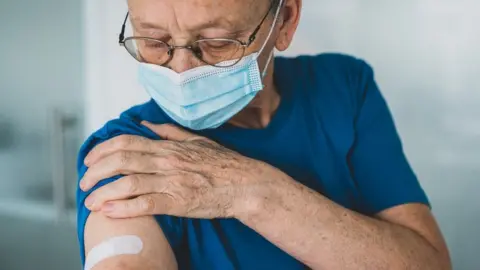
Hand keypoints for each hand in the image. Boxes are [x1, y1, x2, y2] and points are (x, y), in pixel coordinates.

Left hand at [80, 122, 279, 218]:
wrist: (245, 184)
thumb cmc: (223, 163)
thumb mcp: (197, 141)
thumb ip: (169, 132)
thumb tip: (146, 124)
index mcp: (169, 147)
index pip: (127, 142)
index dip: (103, 150)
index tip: (90, 159)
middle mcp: (167, 161)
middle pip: (121, 161)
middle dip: (96, 171)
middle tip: (84, 182)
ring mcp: (172, 182)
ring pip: (129, 183)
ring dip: (104, 192)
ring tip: (90, 201)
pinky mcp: (179, 202)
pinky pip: (146, 204)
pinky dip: (124, 208)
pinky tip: (109, 212)